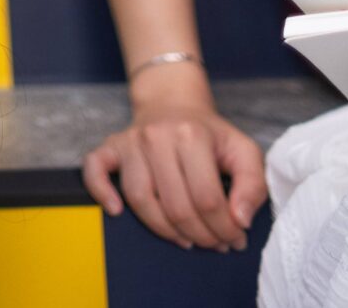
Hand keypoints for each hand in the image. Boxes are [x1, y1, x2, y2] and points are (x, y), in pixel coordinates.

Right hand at [80, 72, 266, 250]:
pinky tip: (117, 211)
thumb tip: (241, 220)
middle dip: (201, 235)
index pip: (207, 198)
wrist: (172, 102)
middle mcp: (156, 136)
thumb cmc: (209, 133)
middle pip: (176, 205)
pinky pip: (95, 170)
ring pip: (140, 199)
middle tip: (215, 244)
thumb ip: (252, 185)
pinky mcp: (111, 147)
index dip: (224, 227)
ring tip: (186, 240)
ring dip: (164, 230)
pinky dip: (101, 192)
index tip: (235, 238)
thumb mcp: (243, 150)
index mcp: (191, 135)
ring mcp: (130, 142)